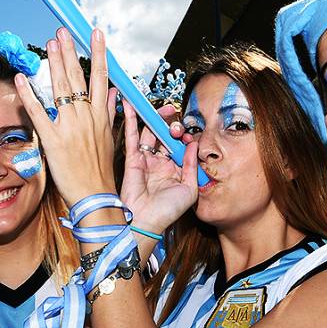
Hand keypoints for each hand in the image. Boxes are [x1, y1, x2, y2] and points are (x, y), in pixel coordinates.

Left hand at [15, 27, 114, 207]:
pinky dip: (29, 95)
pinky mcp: (53, 140)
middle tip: (63, 31)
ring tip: (50, 43)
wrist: (96, 196)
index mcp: (100, 116)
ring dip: (55, 63)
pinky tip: (22, 78)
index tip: (95, 34)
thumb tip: (113, 92)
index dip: (98, 54)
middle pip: (78, 77)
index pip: (100, 78)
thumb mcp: (110, 138)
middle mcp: (86, 117)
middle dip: (70, 52)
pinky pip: (39, 113)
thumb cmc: (101, 171)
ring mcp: (70, 127)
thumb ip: (110, 112)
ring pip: (61, 89)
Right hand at [119, 97, 198, 234]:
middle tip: (177, 123)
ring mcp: (146, 160)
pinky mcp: (132, 160)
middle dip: (173, 126)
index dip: (186, 138)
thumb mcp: (190, 188)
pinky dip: (133, 120)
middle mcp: (160, 164)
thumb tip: (194, 144)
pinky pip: (132, 137)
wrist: (147, 221)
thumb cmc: (168, 211)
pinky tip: (133, 106)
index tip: (190, 136)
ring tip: (165, 109)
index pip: (180, 146)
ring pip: (150, 134)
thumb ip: (192, 165)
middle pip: (165, 137)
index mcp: (175, 170)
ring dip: (157, 120)